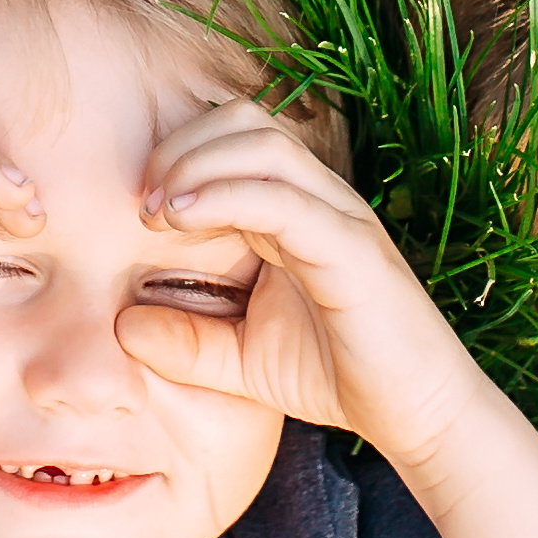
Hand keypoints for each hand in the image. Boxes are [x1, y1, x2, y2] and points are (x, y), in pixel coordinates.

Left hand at [114, 102, 502, 460]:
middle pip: (247, 121)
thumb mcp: (241, 361)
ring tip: (159, 210)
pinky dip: (226, 196)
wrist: (417, 415)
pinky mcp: (353, 251)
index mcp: (294, 210)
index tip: (137, 204)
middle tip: (144, 200)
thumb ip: (185, 343)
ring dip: (198, 164)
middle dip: (183, 146)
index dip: (178, 154)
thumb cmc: (338, 376)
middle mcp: (319, 200)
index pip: (234, 137)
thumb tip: (121, 323)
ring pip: (267, 145)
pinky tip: (183, 220)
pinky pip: (287, 201)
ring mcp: (340, 219)